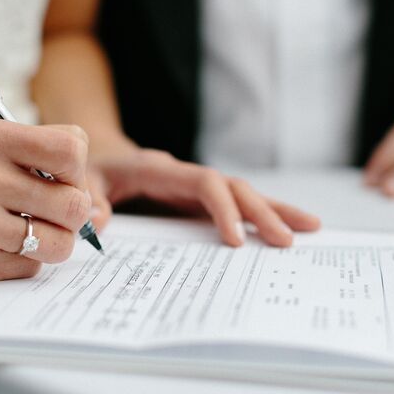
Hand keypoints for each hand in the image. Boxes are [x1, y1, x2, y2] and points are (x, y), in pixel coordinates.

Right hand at [0, 120, 90, 279]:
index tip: (60, 179)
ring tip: (30, 232)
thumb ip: (41, 162)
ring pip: (58, 242)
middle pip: (73, 203)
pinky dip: (24, 261)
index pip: (71, 149)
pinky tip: (0, 246)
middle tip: (52, 213)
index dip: (76, 170)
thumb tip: (99, 210)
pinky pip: (29, 267)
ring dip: (52, 242)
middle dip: (72, 214)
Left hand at [85, 141, 319, 246]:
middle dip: (262, 211)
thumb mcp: (83, 179)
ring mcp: (194, 187)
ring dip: (274, 210)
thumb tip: (99, 221)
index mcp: (160, 169)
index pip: (204, 183)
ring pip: (241, 193)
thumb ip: (88, 198)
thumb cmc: (92, 168)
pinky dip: (258, 215)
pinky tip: (282, 228)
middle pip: (232, 187)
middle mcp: (185, 175)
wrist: (98, 153)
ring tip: (311, 228)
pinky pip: (232, 204)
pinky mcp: (195, 199)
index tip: (235, 240)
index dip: (223, 208)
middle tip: (289, 240)